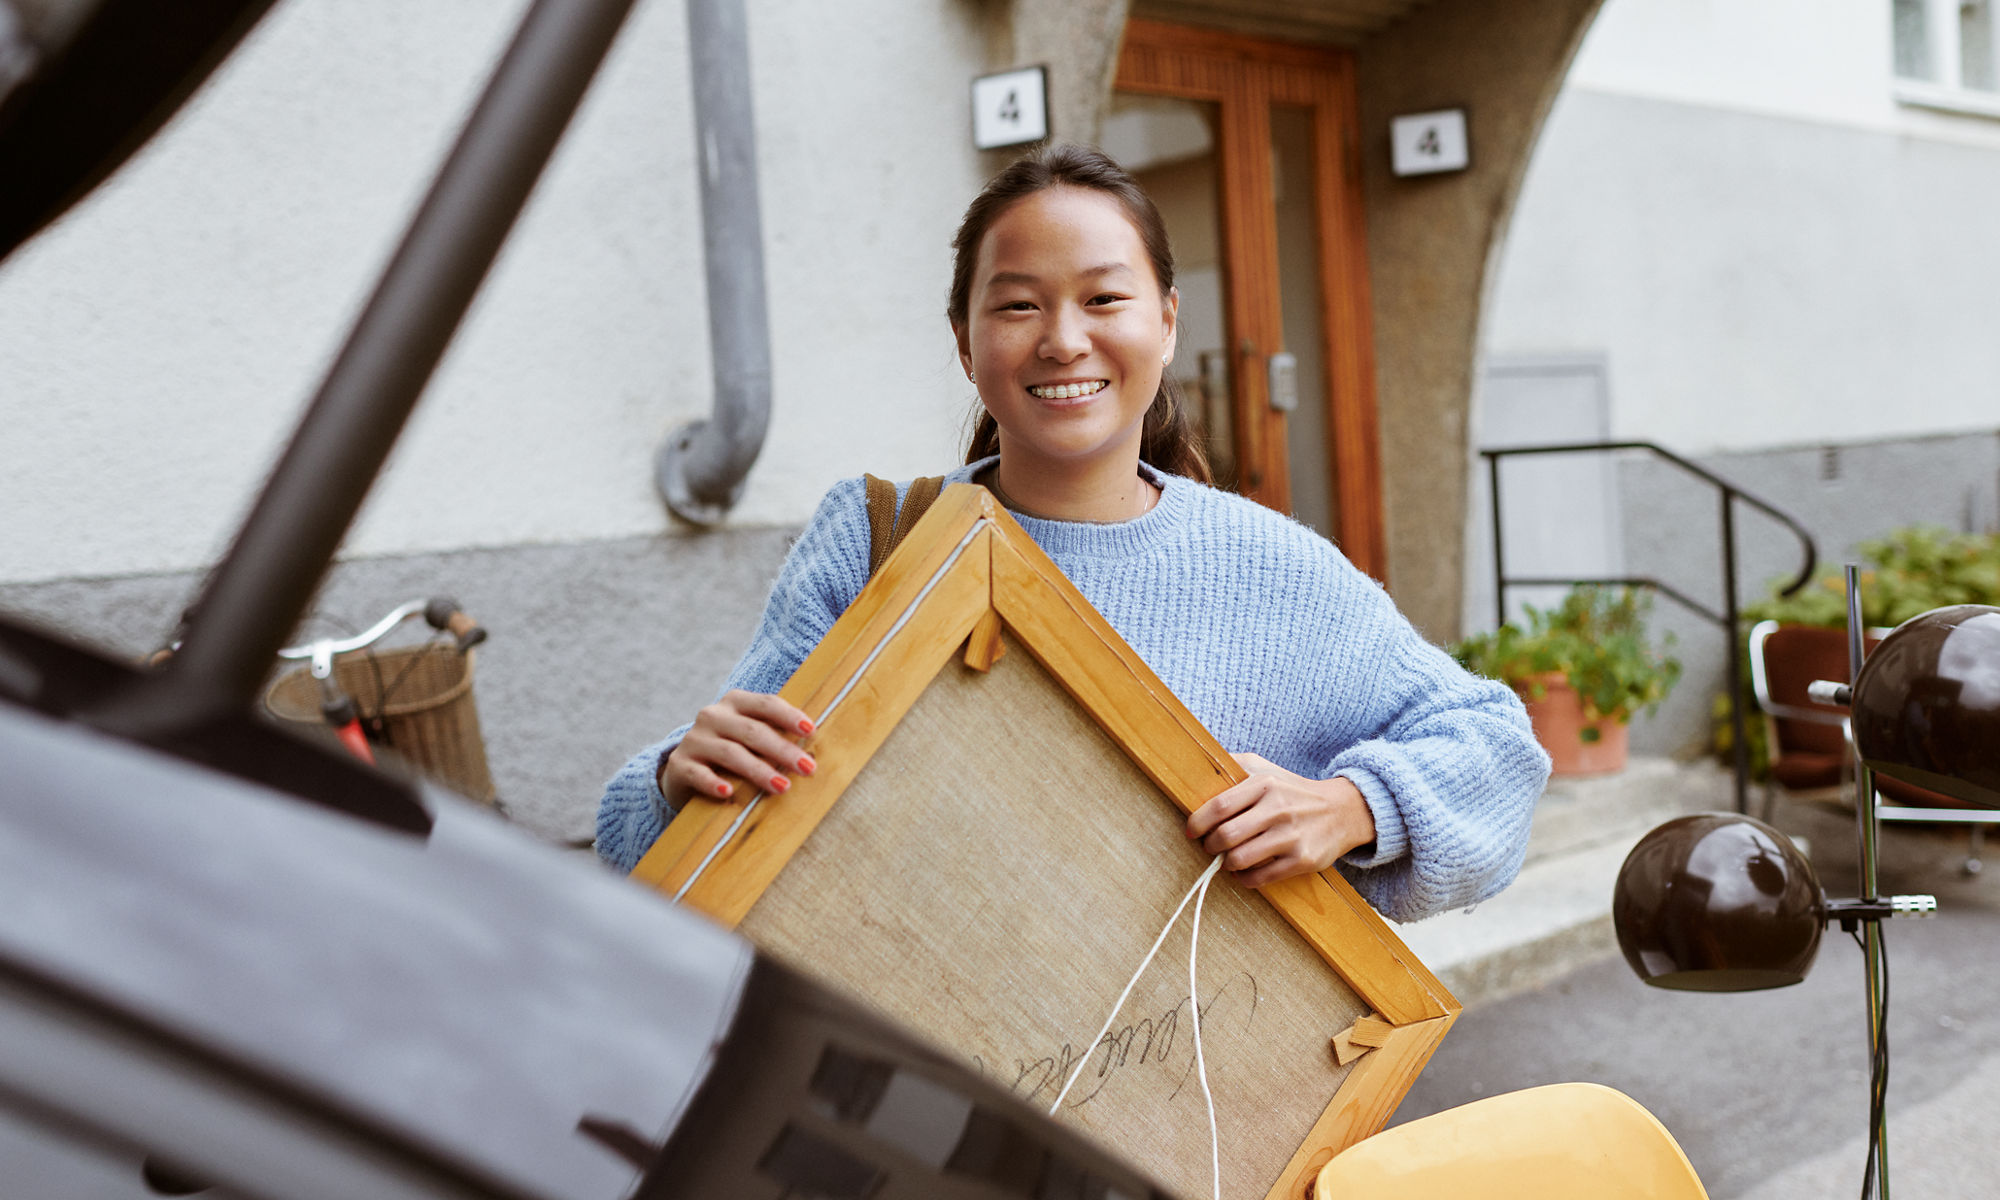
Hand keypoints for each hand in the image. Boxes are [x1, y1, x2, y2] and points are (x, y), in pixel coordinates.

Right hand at [661, 690, 816, 809]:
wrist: (685, 770)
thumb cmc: (732, 752)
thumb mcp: (749, 737)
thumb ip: (774, 735)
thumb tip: (815, 751)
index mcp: (735, 702)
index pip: (766, 704)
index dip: (788, 716)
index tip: (810, 731)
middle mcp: (713, 716)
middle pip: (752, 731)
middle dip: (782, 750)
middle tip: (808, 768)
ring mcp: (694, 739)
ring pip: (730, 753)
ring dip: (759, 770)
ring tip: (782, 786)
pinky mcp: (680, 764)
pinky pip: (698, 774)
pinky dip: (713, 783)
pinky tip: (728, 793)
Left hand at [1183, 753, 1375, 887]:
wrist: (1342, 811)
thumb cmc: (1292, 791)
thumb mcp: (1265, 769)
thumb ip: (1232, 764)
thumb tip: (1198, 764)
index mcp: (1264, 785)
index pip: (1219, 806)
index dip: (1198, 822)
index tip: (1192, 830)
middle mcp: (1278, 809)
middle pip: (1226, 836)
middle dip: (1210, 846)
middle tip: (1210, 847)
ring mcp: (1291, 836)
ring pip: (1240, 859)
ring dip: (1226, 863)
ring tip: (1227, 859)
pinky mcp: (1302, 860)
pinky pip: (1260, 877)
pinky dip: (1245, 878)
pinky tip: (1244, 871)